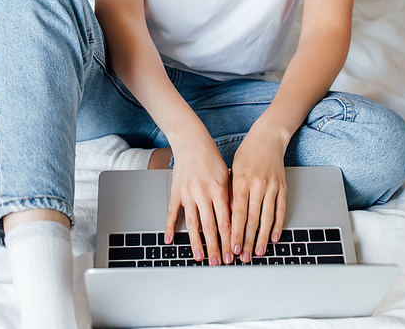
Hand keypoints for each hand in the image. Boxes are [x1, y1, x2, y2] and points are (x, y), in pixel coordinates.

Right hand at [165, 133, 232, 265]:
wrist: (191, 141)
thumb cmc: (211, 157)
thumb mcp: (227, 175)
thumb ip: (230, 197)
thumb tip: (235, 219)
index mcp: (219, 189)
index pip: (226, 220)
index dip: (230, 239)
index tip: (233, 253)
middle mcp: (203, 192)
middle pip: (210, 226)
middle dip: (216, 247)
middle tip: (220, 262)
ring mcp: (187, 193)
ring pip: (192, 223)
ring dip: (196, 243)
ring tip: (200, 257)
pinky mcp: (175, 191)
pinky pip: (172, 212)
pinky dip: (169, 227)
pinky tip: (170, 240)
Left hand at [230, 125, 286, 261]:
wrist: (268, 138)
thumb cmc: (247, 154)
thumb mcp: (233, 171)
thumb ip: (231, 194)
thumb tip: (227, 218)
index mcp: (242, 181)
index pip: (237, 213)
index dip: (235, 232)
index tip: (231, 247)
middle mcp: (258, 185)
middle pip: (252, 219)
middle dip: (246, 240)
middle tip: (243, 257)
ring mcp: (272, 187)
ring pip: (267, 218)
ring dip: (261, 238)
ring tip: (257, 252)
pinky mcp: (282, 187)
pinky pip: (280, 210)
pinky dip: (277, 226)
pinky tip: (273, 238)